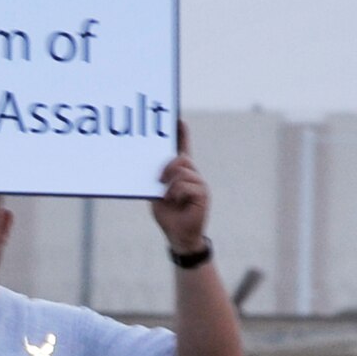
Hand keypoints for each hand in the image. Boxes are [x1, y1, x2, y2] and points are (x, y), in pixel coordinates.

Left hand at [151, 119, 208, 253]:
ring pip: (182, 171)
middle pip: (181, 158)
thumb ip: (157, 180)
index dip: (182, 135)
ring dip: (170, 183)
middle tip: (159, 180)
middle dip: (167, 166)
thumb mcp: (157, 194)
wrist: (178, 236)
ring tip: (167, 196)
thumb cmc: (168, 215)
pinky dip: (176, 192)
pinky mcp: (202, 194)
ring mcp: (199, 184)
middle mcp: (193, 175)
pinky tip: (175, 201)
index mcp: (182, 174)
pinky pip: (185, 185)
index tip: (178, 119)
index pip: (183, 149)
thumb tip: (153, 170)